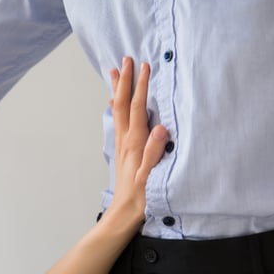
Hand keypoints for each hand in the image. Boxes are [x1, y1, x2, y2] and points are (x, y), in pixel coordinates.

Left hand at [105, 57, 167, 226]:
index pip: (137, 108)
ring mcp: (122, 146)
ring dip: (117, 90)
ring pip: (117, 111)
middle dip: (124, 81)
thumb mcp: (152, 176)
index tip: (144, 66)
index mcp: (134, 143)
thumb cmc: (141, 197)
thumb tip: (160, 127)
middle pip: (122, 104)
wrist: (124, 214)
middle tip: (125, 59)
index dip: (141, 86)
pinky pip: (118, 122)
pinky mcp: (122, 152)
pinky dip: (116, 107)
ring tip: (114, 73)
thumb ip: (155, 152)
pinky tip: (114, 103)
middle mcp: (125, 141)